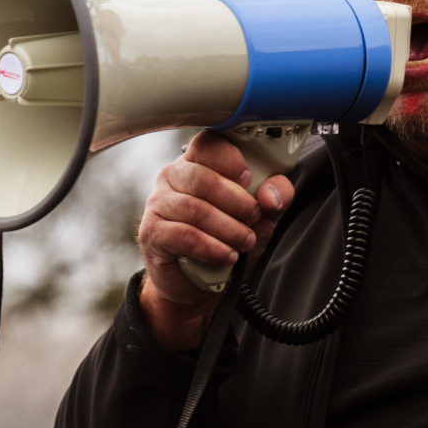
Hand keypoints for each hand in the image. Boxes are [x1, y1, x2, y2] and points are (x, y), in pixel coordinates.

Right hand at [135, 132, 293, 352]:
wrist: (199, 284)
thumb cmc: (227, 241)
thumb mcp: (262, 218)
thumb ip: (275, 199)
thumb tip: (271, 194)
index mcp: (198, 163)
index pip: (207, 144)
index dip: (229, 158)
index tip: (248, 178)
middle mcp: (173, 178)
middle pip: (201, 177)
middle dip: (236, 201)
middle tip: (254, 218)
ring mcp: (158, 204)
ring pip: (195, 208)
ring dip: (228, 228)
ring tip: (245, 241)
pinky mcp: (152, 233)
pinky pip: (184, 235)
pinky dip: (211, 247)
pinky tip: (227, 255)